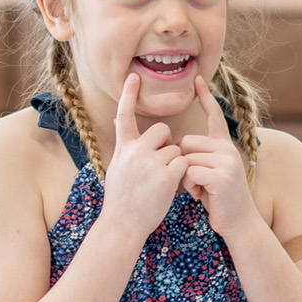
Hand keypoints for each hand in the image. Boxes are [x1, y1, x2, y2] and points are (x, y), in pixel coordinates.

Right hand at [100, 74, 188, 240]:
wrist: (122, 224)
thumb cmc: (122, 199)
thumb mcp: (118, 168)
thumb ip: (128, 150)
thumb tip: (130, 131)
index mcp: (123, 148)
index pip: (125, 115)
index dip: (129, 95)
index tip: (133, 76)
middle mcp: (134, 151)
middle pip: (163, 131)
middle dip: (167, 144)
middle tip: (160, 166)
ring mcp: (150, 163)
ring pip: (176, 149)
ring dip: (175, 164)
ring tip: (161, 183)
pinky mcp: (165, 175)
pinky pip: (184, 163)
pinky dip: (182, 175)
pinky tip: (172, 188)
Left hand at [178, 75, 258, 238]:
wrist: (239, 223)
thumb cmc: (219, 200)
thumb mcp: (209, 173)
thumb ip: (199, 156)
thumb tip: (178, 145)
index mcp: (224, 146)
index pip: (214, 116)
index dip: (205, 97)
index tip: (198, 79)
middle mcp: (228, 149)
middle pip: (186, 141)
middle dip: (182, 162)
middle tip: (194, 182)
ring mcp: (226, 162)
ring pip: (186, 158)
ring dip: (185, 177)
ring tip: (198, 190)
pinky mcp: (221, 176)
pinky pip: (190, 172)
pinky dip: (189, 186)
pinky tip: (200, 196)